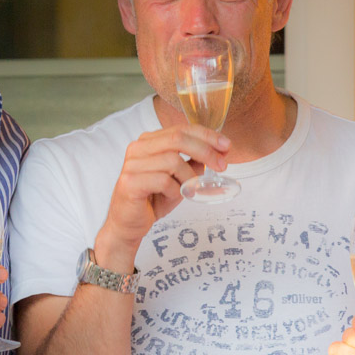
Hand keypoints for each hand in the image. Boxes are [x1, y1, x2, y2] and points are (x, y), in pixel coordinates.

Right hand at [98, 124, 230, 257]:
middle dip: (205, 150)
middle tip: (221, 166)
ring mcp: (132, 164)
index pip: (181, 129)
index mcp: (149, 142)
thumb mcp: (180, 180)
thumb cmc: (152, 200)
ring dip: (188, 178)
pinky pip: (163, 180)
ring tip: (189, 191)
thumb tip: (219, 153)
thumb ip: (195, 164)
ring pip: (172, 160)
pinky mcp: (130, 182)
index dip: (206, 136)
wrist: (128, 225)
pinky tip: (170, 197)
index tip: (226, 146)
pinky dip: (174, 191)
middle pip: (177, 138)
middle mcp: (138, 148)